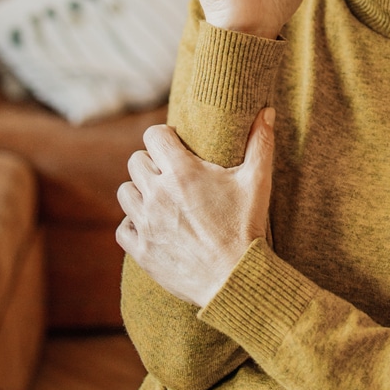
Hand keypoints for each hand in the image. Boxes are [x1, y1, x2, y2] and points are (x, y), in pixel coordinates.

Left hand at [116, 108, 275, 307]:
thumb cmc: (246, 227)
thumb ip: (260, 143)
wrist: (235, 279)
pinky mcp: (141, 249)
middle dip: (152, 163)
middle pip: (136, 161)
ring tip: (159, 199)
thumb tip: (266, 110)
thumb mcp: (257, 181)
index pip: (153, 136)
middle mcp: (157, 194)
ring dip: (139, 192)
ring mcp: (146, 222)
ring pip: (125, 192)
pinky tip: (152, 226)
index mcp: (182, 172)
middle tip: (171, 174)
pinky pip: (122, 228)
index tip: (175, 145)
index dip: (164, 137)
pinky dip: (133, 225)